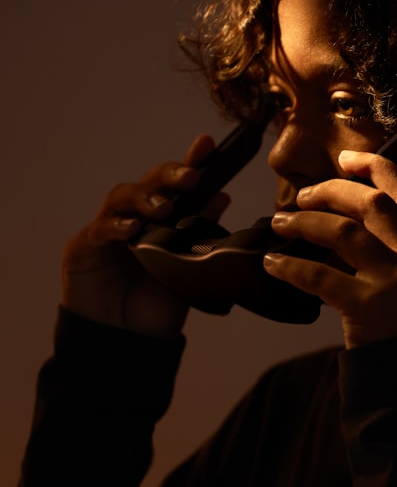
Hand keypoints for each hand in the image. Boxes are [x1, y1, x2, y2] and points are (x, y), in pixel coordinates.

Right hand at [61, 134, 229, 337]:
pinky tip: (132, 232)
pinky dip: (116, 227)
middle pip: (150, 183)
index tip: (207, 144)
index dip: (191, 162)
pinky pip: (100, 229)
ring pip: (123, 198)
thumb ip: (200, 233)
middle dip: (170, 175)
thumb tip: (221, 196)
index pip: (179, 186)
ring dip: (144, 198)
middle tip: (190, 176)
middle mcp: (137, 217)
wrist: (127, 341)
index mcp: (165, 220)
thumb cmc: (157, 304)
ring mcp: (108, 230)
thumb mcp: (188, 268)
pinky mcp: (84, 247)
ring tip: (164, 208)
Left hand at [265, 149, 396, 348]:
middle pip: (372, 203)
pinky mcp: (369, 309)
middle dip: (331, 191)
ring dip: (305, 223)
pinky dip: (291, 266)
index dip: (376, 166)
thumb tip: (363, 204)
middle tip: (302, 195)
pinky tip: (273, 263)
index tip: (346, 160)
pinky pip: (320, 277)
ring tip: (280, 223)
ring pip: (344, 232)